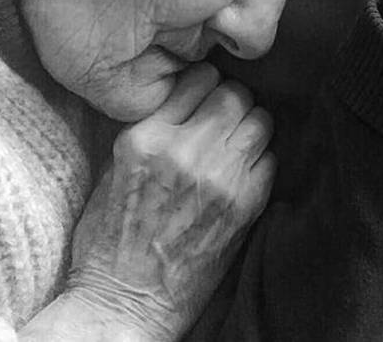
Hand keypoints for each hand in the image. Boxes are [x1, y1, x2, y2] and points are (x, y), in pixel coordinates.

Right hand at [63, 64, 274, 340]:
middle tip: (226, 119)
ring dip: (252, 128)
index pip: (198, 79)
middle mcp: (186, 151)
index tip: (206, 96)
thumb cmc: (110, 240)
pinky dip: (261, 162)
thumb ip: (153, 130)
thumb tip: (191, 98)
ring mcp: (220, 177)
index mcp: (145, 139)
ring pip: (261, 121)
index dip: (206, 85)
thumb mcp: (114, 170)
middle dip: (233, 102)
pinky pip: (271, 160)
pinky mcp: (246, 205)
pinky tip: (244, 174)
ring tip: (238, 144)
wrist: (127, 302)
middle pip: (236, 95)